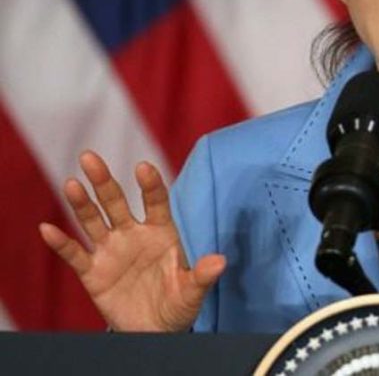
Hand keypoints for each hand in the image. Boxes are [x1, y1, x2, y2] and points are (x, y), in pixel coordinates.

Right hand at [39, 151, 224, 331]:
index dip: (150, 185)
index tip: (143, 168)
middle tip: (89, 157)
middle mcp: (133, 234)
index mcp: (161, 232)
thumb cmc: (178, 303)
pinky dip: (61, 243)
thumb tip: (220, 261)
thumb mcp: (193, 291)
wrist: (154, 330)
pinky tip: (47, 228)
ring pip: (93, 221)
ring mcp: (111, 251)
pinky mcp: (93, 272)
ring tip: (71, 183)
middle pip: (116, 202)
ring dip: (82, 203)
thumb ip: (202, 275)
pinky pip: (75, 255)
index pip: (156, 201)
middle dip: (104, 181)